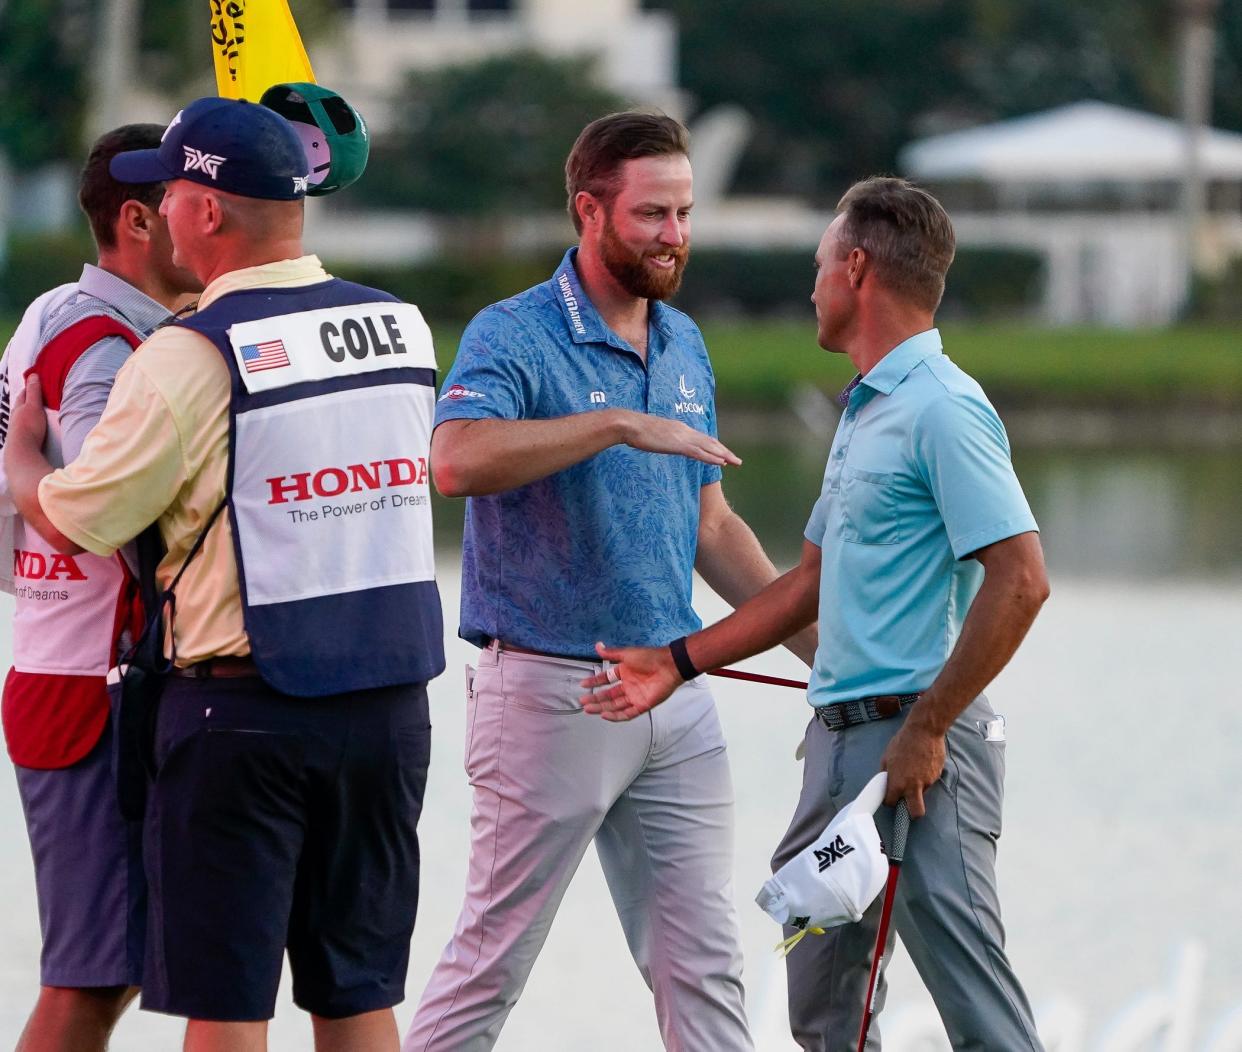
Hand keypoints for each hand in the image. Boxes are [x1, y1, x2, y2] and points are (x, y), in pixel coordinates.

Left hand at [8, 374, 46, 451]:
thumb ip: (34, 392)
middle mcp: (15, 416)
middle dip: (27, 398)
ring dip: (27, 411)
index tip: (36, 382)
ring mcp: (16, 427)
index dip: (30, 387)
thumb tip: (33, 375)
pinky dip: (28, 421)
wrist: (22, 449)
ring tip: (34, 409)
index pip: (24, 393)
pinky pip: (24, 425)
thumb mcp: (34, 406)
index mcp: (19, 407)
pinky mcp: (20, 437)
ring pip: (21, 415)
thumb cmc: (29, 426)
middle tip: (35, 394)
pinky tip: (32, 424)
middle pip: (21, 404)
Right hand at [579, 641, 683, 720]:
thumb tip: (597, 646)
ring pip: (615, 705)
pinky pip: (627, 713)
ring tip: (588, 709)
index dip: (594, 682)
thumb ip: (611, 653)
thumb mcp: (627, 654)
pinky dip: (616, 716)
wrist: (668, 666)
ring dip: (601, 708)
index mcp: (624, 672)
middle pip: (608, 695)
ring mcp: (635, 696)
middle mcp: (628, 685)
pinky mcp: (642, 705)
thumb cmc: (649, 658)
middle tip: (583, 702)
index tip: (583, 685)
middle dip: (595, 699)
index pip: (606, 679)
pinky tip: (605, 715)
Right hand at [618, 412, 740, 467]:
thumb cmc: (635, 431)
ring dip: (724, 455)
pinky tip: (722, 463)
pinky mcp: (677, 444)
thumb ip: (663, 439)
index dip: (715, 447)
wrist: (628, 425)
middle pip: (710, 442)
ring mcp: (682, 437)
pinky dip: (711, 458)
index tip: (725, 455)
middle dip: (725, 452)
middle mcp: (685, 431)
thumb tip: (663, 443)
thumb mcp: (653, 435)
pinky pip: (699, 452)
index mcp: (679, 429)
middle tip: (738, 461)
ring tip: (736, 463)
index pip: (702, 439)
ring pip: (708, 447)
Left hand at [879, 716, 945, 817]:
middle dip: (913, 814)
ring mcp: (927, 782)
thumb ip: (886, 773)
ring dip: (918, 788)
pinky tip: (922, 764)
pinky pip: (929, 781)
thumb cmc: (902, 742)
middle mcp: (913, 786)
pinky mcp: (937, 775)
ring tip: (914, 770)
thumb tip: (885, 782)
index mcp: (897, 783)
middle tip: (908, 806)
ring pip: (922, 794)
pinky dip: (925, 777)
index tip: (890, 798)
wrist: (924, 731)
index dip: (890, 801)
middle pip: (916, 813)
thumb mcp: (887, 757)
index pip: (891, 802)